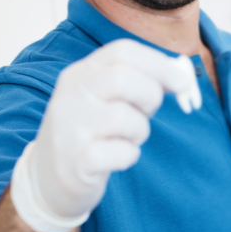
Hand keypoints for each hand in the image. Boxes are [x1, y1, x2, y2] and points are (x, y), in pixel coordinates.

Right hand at [11, 39, 200, 231]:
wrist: (47, 179)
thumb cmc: (90, 133)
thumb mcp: (105, 99)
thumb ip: (137, 82)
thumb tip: (182, 74)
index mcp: (80, 74)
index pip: (123, 52)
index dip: (159, 63)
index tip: (182, 81)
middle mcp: (70, 95)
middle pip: (124, 78)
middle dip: (151, 96)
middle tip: (149, 112)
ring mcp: (69, 128)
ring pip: (125, 117)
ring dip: (140, 131)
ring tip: (127, 138)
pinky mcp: (76, 161)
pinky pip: (121, 152)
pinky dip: (129, 155)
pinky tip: (117, 157)